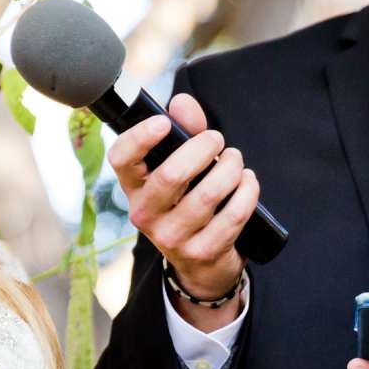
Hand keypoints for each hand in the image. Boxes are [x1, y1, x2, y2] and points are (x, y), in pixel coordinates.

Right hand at [106, 93, 256, 321]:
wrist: (201, 264)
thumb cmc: (188, 201)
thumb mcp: (181, 167)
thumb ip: (184, 131)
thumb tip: (183, 103)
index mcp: (134, 188)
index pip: (121, 160)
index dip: (139, 138)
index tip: (164, 123)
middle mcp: (145, 215)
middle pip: (172, 174)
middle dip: (204, 148)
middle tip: (217, 141)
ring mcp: (172, 237)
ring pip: (208, 193)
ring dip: (231, 168)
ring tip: (235, 161)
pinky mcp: (202, 251)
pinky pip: (233, 214)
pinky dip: (247, 191)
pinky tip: (248, 183)